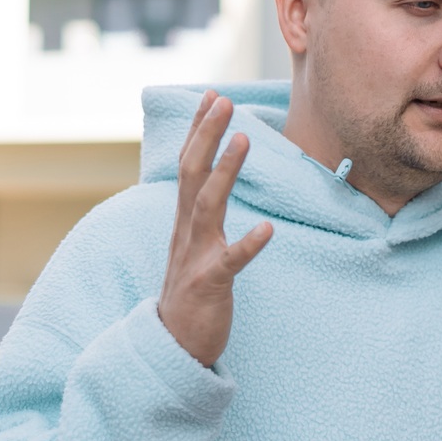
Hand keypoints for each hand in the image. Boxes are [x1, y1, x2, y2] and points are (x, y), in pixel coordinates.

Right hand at [158, 92, 274, 365]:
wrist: (173, 344)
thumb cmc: (190, 292)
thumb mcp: (193, 245)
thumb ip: (200, 213)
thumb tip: (209, 180)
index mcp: (184, 221)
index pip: (188, 165)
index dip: (199, 130)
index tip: (212, 96)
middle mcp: (187, 232)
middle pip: (192, 173)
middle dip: (206, 134)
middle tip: (223, 100)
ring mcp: (196, 256)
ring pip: (207, 206)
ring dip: (225, 171)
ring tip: (243, 139)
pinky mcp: (211, 284)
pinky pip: (231, 262)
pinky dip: (248, 245)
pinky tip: (269, 230)